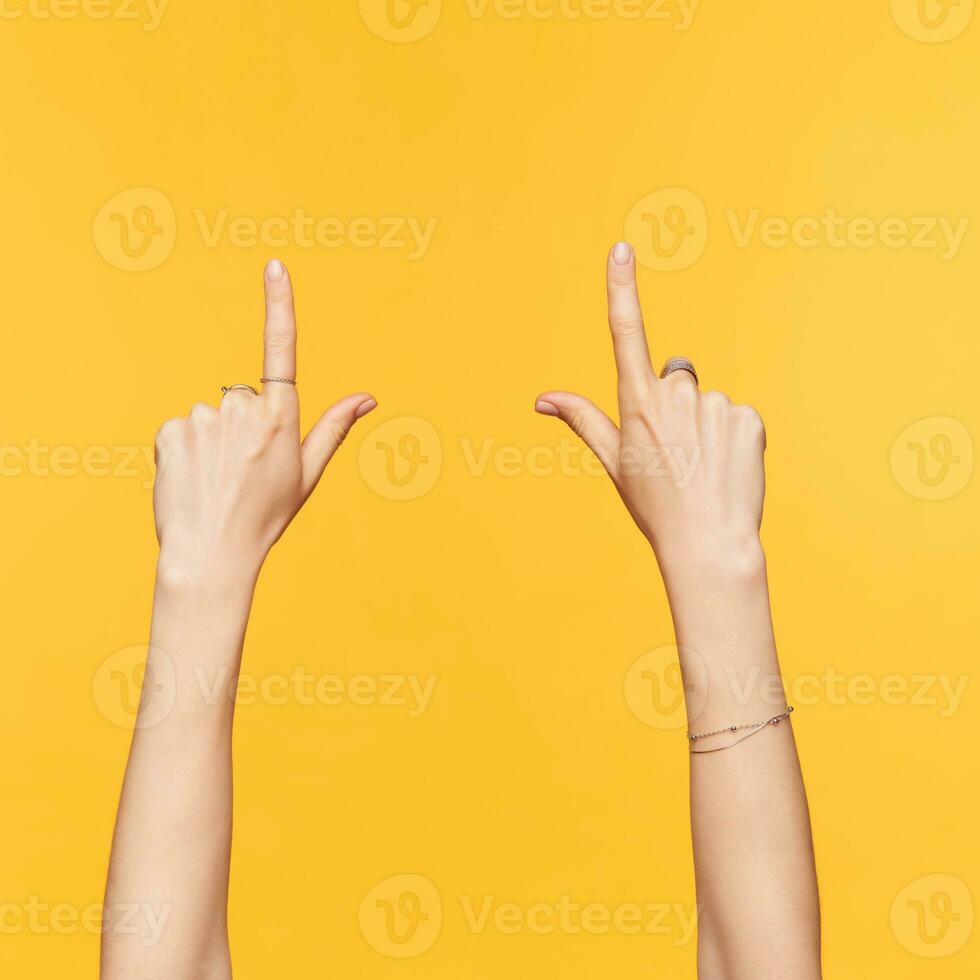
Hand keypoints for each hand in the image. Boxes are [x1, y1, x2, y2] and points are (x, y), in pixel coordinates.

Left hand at [153, 260, 376, 583]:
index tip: (275, 266)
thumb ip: (335, 427)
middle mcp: (243, 410)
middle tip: (243, 470)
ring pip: (211, 414)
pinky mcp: (171, 430)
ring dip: (212, 439)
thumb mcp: (308, 473)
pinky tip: (192, 479)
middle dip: (243, 425)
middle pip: (243, 396)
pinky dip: (184, 449)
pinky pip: (181, 428)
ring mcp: (204, 418)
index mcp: (282, 418)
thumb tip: (368, 396)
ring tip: (216, 480)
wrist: (211, 554)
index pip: (281, 348)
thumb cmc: (266, 516)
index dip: (279, 304)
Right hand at [535, 243, 766, 580]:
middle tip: (677, 452)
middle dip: (675, 405)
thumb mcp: (613, 462)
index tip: (621, 249)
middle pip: (675, 378)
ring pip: (708, 400)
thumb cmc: (655, 505)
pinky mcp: (749, 419)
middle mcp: (675, 398)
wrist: (708, 545)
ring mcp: (715, 407)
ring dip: (706, 425)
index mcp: (637, 405)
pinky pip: (738, 414)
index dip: (622, 289)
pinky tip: (726, 468)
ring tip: (703, 467)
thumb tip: (542, 398)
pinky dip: (734, 437)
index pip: (626, 334)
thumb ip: (581, 419)